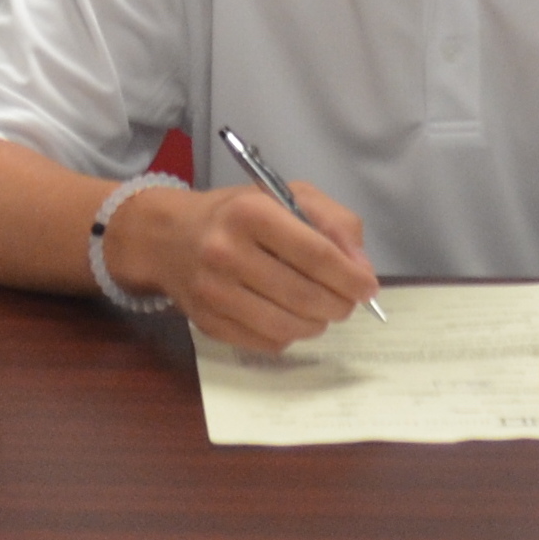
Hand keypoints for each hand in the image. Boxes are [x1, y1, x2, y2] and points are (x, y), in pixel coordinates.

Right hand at [107, 180, 379, 351]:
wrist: (170, 237)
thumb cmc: (238, 213)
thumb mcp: (287, 196)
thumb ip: (333, 222)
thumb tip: (361, 268)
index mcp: (251, 213)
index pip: (315, 254)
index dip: (350, 276)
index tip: (368, 287)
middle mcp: (227, 252)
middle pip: (304, 295)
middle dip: (340, 304)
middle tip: (348, 301)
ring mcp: (214, 292)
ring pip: (287, 326)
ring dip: (318, 324)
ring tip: (322, 310)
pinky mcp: (208, 323)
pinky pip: (266, 343)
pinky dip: (289, 335)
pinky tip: (291, 317)